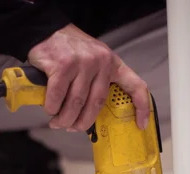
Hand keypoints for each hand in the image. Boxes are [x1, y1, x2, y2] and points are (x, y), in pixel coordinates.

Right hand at [27, 24, 149, 131]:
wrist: (47, 30)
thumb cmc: (70, 51)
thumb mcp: (93, 61)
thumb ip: (97, 83)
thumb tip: (90, 115)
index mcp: (113, 64)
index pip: (136, 85)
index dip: (142, 106)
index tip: (141, 124)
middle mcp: (101, 63)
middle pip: (96, 104)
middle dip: (82, 122)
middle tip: (72, 128)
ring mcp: (82, 63)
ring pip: (76, 103)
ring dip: (65, 118)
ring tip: (57, 123)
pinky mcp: (63, 65)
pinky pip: (58, 96)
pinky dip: (52, 107)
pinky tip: (50, 110)